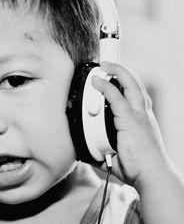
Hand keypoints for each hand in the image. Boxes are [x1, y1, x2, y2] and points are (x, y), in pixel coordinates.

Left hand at [91, 61, 169, 187]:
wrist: (152, 176)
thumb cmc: (139, 168)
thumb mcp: (118, 155)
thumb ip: (104, 151)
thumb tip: (89, 153)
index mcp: (141, 120)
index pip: (135, 95)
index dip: (125, 83)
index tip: (114, 76)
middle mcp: (143, 114)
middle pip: (135, 84)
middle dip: (122, 71)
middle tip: (107, 63)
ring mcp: (138, 116)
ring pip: (130, 85)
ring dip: (117, 72)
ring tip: (105, 63)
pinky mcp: (131, 120)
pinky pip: (117, 98)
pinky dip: (106, 87)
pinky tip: (97, 81)